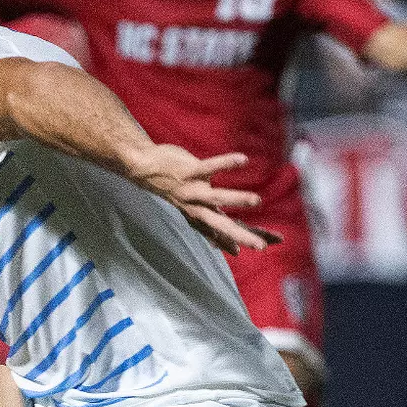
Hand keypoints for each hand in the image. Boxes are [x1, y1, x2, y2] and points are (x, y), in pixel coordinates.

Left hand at [130, 146, 277, 254]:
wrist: (144, 168)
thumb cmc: (172, 187)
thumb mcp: (189, 207)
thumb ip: (208, 217)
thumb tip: (217, 237)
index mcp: (197, 216)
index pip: (221, 232)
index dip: (239, 240)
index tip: (262, 247)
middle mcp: (195, 207)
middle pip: (221, 225)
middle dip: (241, 236)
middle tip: (262, 246)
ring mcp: (192, 189)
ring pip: (216, 197)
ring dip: (237, 199)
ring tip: (257, 201)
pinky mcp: (189, 171)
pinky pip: (210, 166)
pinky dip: (226, 163)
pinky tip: (243, 159)